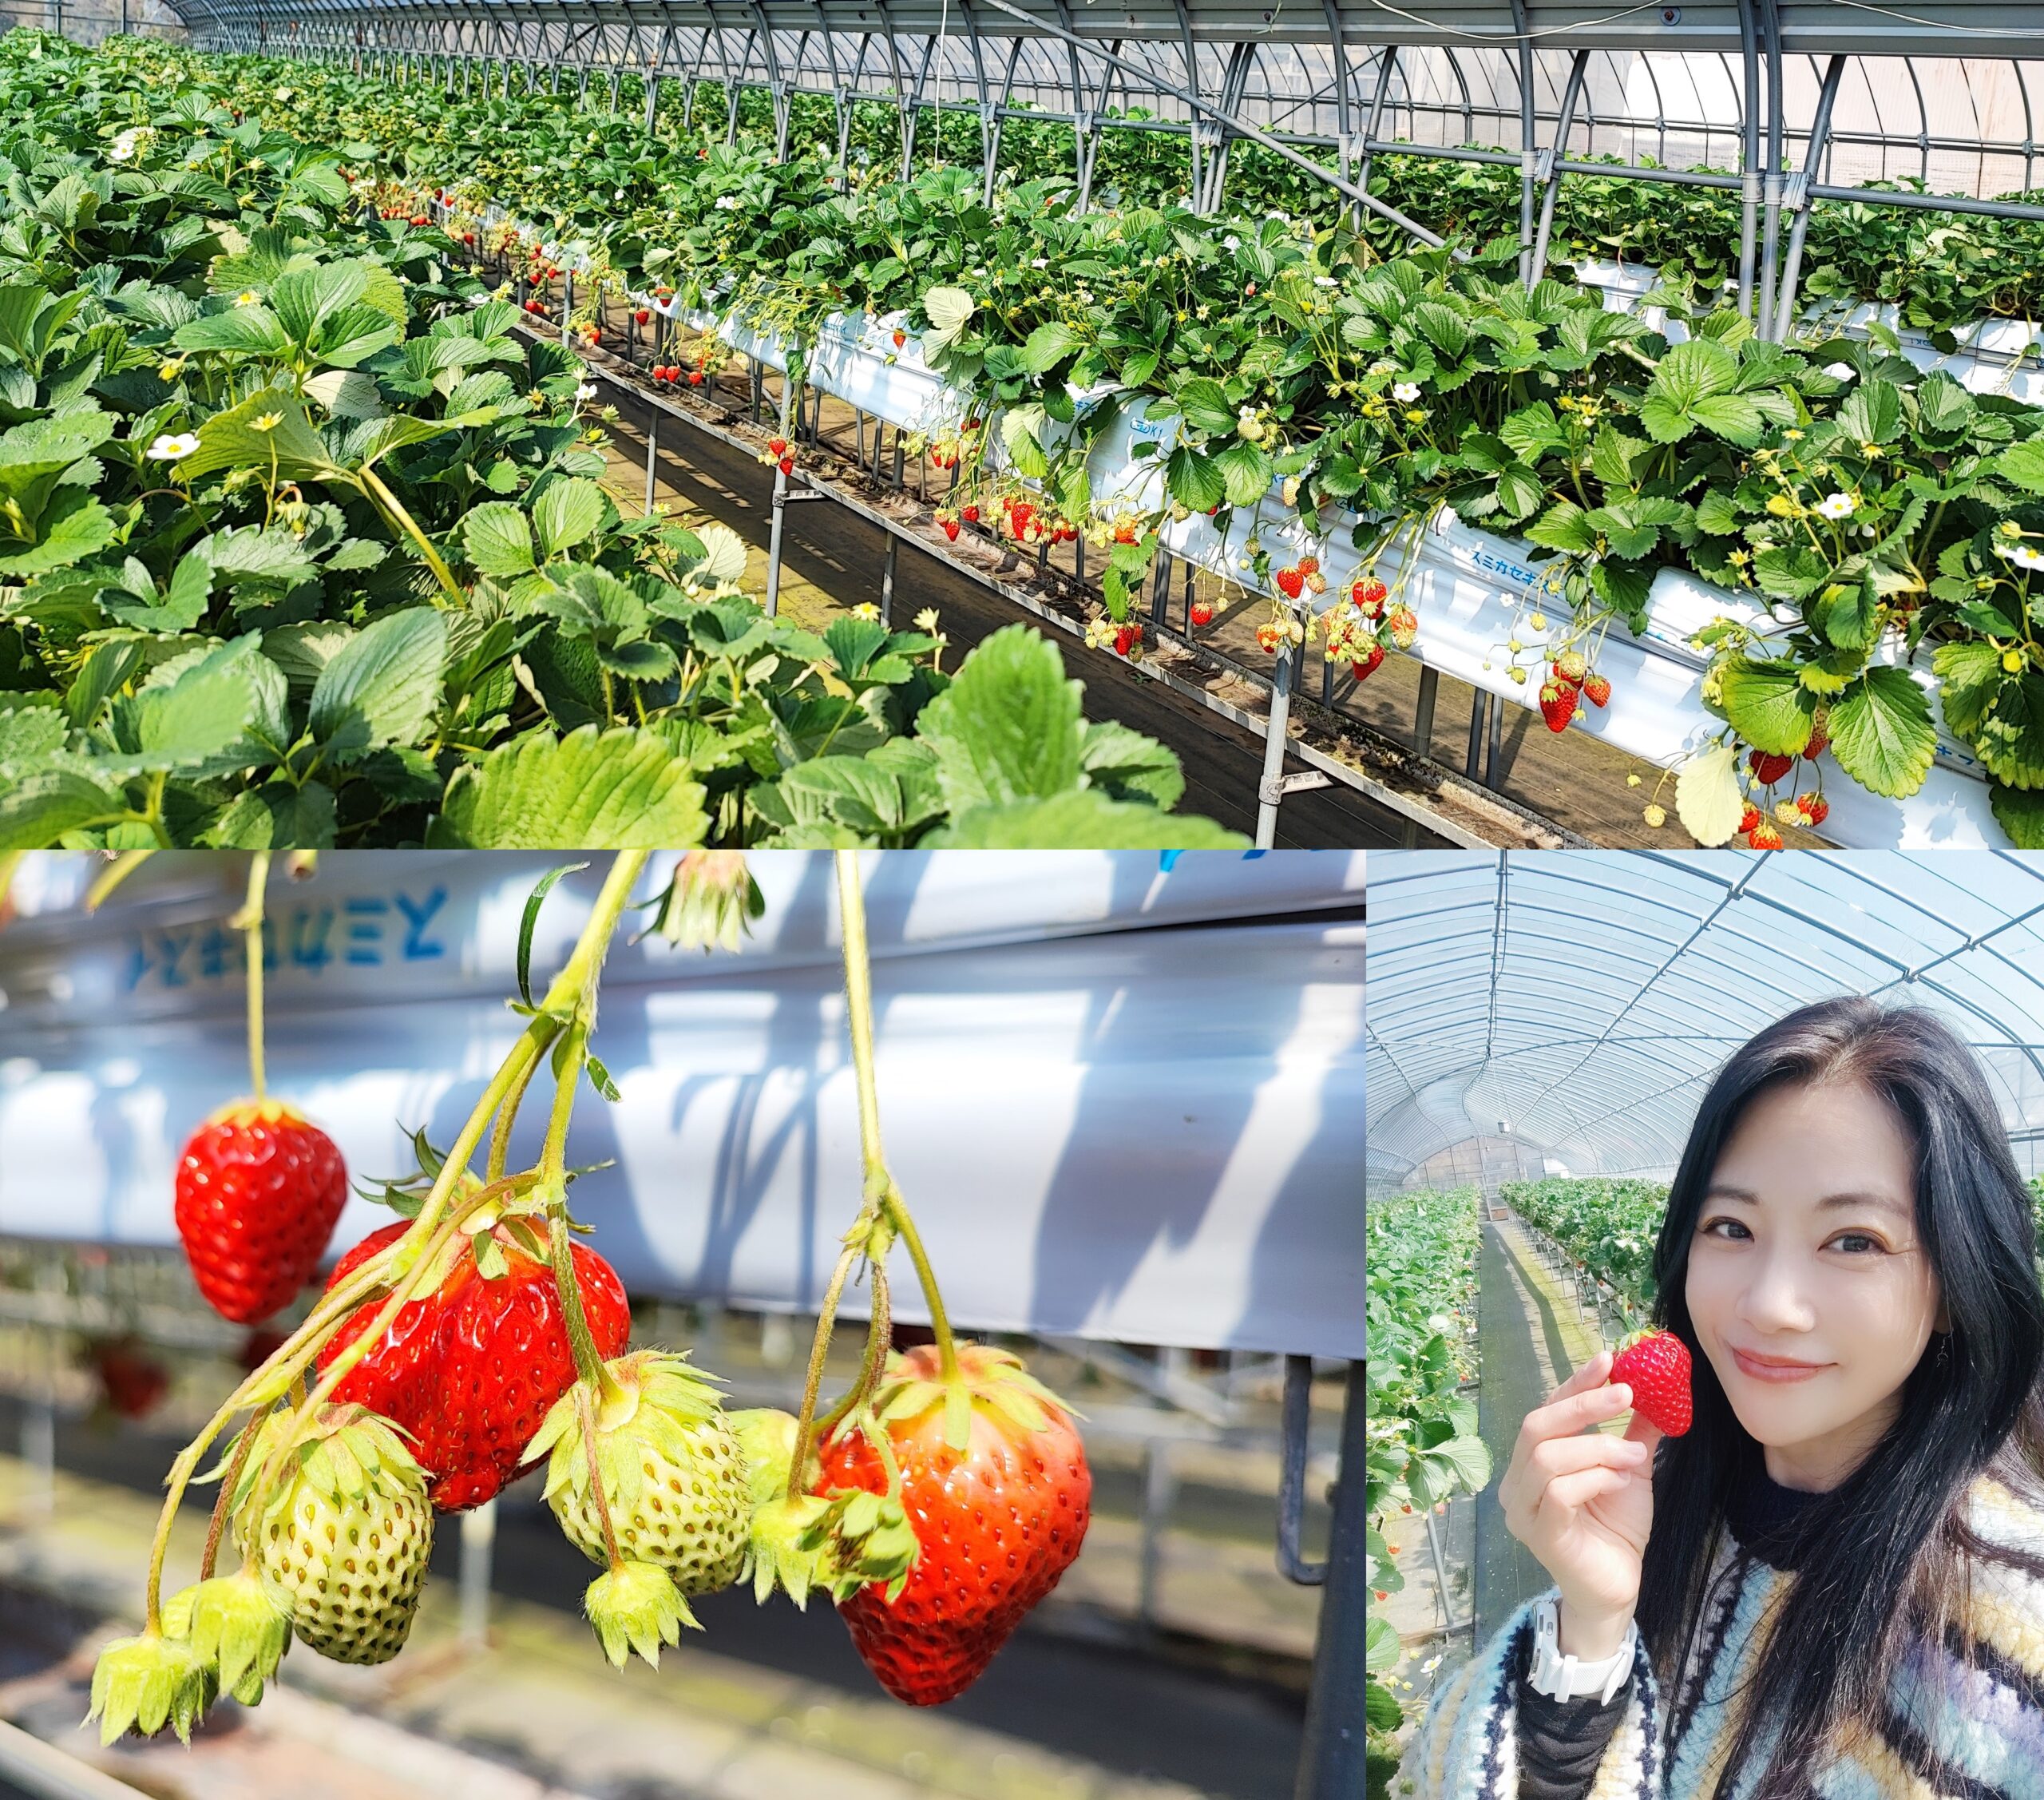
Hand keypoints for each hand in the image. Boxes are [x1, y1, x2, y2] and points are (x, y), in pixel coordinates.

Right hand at [1498, 1348, 1661, 1630]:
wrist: (1616, 1589)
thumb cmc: (1616, 1528)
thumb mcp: (1627, 1470)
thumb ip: (1632, 1433)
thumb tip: (1656, 1390)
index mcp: (1530, 1461)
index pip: (1545, 1409)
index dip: (1575, 1383)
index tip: (1608, 1359)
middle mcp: (1515, 1481)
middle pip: (1535, 1426)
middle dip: (1583, 1405)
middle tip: (1626, 1393)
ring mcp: (1523, 1510)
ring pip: (1547, 1458)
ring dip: (1598, 1448)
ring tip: (1633, 1456)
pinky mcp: (1540, 1535)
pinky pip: (1558, 1493)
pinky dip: (1595, 1479)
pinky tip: (1621, 1483)